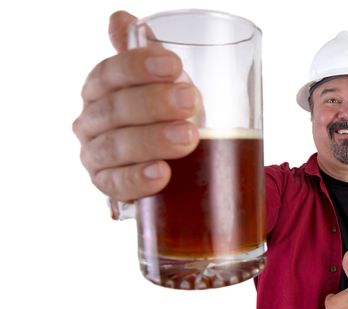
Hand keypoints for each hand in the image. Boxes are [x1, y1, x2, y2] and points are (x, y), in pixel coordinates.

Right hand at [72, 11, 201, 201]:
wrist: (170, 159)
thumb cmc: (166, 112)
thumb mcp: (161, 81)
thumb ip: (143, 52)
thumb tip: (120, 18)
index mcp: (101, 89)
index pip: (110, 73)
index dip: (138, 66)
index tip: (175, 65)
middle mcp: (91, 120)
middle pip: (115, 110)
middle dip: (154, 104)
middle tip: (191, 102)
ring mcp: (96, 155)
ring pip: (116, 148)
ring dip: (152, 141)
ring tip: (188, 138)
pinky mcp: (107, 186)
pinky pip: (116, 185)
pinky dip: (138, 180)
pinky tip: (161, 174)